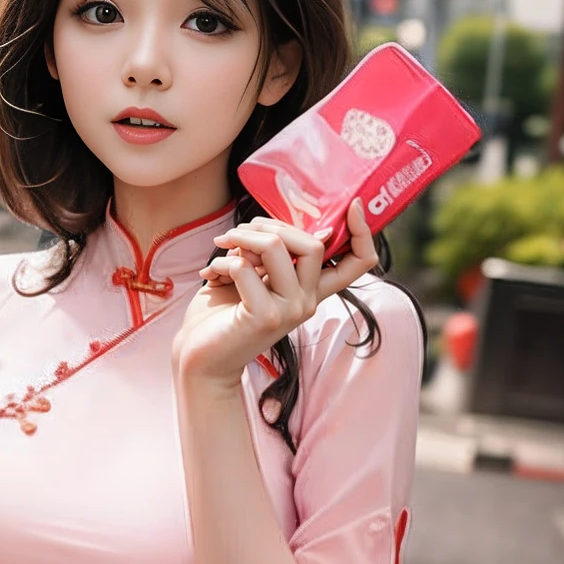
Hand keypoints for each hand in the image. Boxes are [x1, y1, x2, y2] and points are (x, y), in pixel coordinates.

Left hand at [172, 198, 377, 390]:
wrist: (200, 358)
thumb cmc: (224, 314)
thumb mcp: (256, 276)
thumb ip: (275, 254)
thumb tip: (290, 224)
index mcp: (311, 290)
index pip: (359, 262)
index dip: (363, 231)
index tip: (352, 205)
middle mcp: (308, 302)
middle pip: (314, 243)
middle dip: (270, 226)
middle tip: (238, 234)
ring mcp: (290, 311)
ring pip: (277, 246)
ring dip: (241, 237)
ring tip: (222, 247)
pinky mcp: (265, 317)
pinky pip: (244, 266)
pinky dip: (221, 262)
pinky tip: (211, 274)